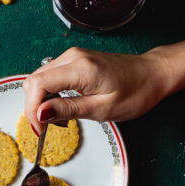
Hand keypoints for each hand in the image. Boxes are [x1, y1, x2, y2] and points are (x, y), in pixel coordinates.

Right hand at [23, 35, 184, 132]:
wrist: (152, 74)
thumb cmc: (136, 91)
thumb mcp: (103, 109)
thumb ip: (69, 109)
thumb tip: (40, 113)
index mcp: (80, 68)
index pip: (37, 85)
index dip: (32, 109)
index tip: (40, 129)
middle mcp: (72, 57)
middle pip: (34, 80)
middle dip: (36, 107)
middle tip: (51, 127)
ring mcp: (72, 56)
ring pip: (40, 78)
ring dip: (43, 101)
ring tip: (62, 118)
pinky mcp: (75, 60)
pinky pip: (51, 76)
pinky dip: (51, 93)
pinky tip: (65, 106)